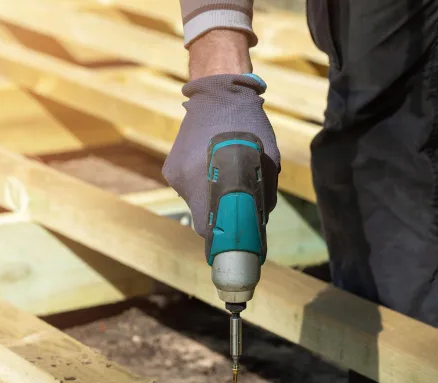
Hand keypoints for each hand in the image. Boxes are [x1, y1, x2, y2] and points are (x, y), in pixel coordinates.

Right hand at [163, 33, 280, 236]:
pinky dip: (201, 183)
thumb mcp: (268, 158)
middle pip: (203, 217)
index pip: (209, 228)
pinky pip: (189, 188)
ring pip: (196, 202)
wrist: (217, 92)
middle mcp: (184, 182)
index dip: (225, 234)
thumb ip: (264, 193)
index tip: (237, 235)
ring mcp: (174, 176)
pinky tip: (210, 163)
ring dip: (211, 195)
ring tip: (224, 172)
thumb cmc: (249, 124)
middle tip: (237, 200)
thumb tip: (259, 221)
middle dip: (220, 214)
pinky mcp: (170, 170)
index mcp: (206, 180)